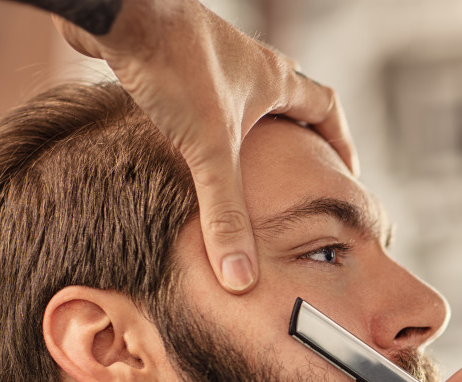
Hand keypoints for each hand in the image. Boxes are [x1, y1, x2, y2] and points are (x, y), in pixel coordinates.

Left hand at [54, 0, 357, 292]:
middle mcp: (249, 64)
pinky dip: (207, 119)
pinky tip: (186, 142)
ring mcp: (211, 57)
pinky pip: (203, 93)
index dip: (340, 143)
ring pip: (245, 96)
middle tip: (300, 170)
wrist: (116, 11)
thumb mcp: (208, 150)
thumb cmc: (173, 65)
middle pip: (290, 99)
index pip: (326, 109)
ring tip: (247, 165)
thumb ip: (225, 213)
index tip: (345, 170)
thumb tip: (241, 275)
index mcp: (274, 80)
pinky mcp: (173, 58)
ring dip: (252, 128)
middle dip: (299, 136)